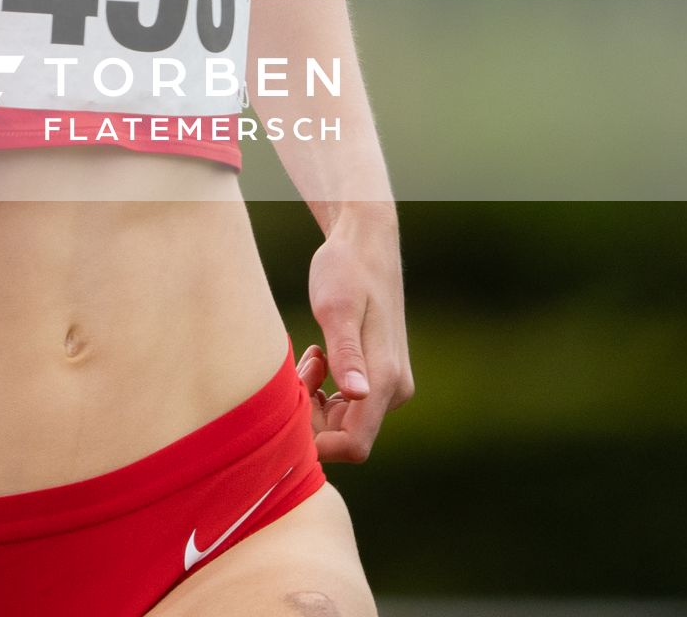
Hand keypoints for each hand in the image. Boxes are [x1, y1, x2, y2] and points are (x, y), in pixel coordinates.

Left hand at [297, 213, 414, 461]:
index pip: (353, 445)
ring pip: (343, 421)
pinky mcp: (378, 376)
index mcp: (386, 379)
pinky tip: (317, 356)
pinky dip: (324, 390)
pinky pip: (347, 405)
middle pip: (345, 436)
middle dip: (312, 415)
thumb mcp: (336, 308)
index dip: (317, 442)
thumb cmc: (347, 268)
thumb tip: (358, 394)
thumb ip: (346, 353)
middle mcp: (394, 390)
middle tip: (299, 365)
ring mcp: (388, 385)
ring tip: (308, 354)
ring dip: (315, 401)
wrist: (365, 242)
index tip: (291, 405)